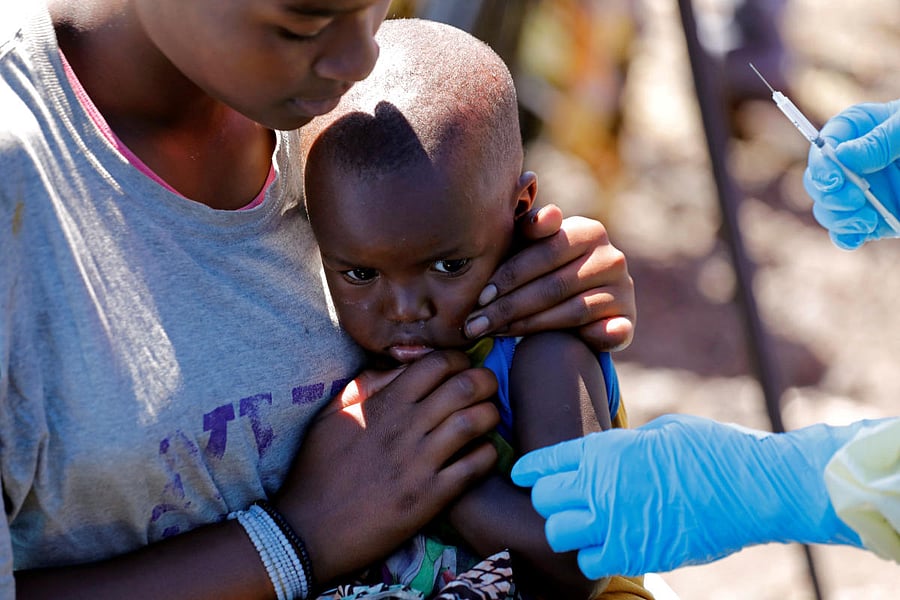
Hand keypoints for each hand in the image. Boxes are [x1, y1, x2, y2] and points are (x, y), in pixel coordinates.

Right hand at [275, 351, 499, 584]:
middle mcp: (406, 428)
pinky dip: (487, 454)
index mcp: (384, 404)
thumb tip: (397, 366)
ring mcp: (420, 463)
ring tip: (487, 419)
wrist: (308, 530)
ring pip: (475, 422)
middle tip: (485, 389)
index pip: (436, 363)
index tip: (461, 368)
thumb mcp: (331, 416)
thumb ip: (365, 385)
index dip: (458, 360)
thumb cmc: (317, 471)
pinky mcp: (430, 497)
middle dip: (484, 381)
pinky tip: (481, 453)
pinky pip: (475, 466)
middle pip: (465, 386)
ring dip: (489, 414)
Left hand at [464, 205, 635, 351]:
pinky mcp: (627, 321)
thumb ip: (525, 222)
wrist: (583, 304)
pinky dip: (585, 338)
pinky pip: (602, 333)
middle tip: (475, 323)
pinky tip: (555, 347)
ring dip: (527, 326)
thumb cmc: (544, 269)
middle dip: (509, 306)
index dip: (509, 275)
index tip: (481, 296)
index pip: (544, 253)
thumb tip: (527, 181)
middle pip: (553, 285)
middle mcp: (611, 257)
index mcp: (588, 231)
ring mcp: (623, 289)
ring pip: (569, 311)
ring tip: (493, 335)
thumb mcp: (532, 245)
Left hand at [511, 415, 868, 578]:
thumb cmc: (714, 450)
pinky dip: (593, 557)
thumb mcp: (661, 431)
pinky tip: (609, 546)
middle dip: (548, 500)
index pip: (545, 462)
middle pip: (543, 500)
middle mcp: (602, 486)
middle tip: (564, 501)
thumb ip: (625, 444)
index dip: (530, 470)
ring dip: (566, 531)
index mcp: (606, 450)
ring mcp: (617, 523)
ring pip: (557, 535)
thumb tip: (610, 451)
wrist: (755, 488)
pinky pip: (589, 563)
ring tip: (584, 526)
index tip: (523, 475)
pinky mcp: (637, 554)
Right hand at [803, 99, 899, 248]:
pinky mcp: (875, 218)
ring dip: (838, 217)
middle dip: (829, 193)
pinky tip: (858, 235)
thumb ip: (881, 141)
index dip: (822, 161)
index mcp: (863, 130)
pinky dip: (846, 236)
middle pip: (820, 179)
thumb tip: (843, 155)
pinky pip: (848, 232)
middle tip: (853, 199)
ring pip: (828, 208)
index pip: (826, 143)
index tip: (834, 177)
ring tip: (865, 219)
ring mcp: (865, 192)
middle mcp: (857, 163)